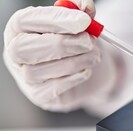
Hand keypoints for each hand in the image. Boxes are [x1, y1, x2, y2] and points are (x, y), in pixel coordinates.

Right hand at [3, 0, 117, 112]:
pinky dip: (74, 78)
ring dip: (74, 61)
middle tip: (88, 42)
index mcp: (20, 29)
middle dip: (61, 44)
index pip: (25, 21)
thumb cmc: (76, 44)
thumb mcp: (80, 25)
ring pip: (40, 70)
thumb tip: (86, 6)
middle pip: (24, 48)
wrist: (87, 72)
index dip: (55, 20)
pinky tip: (86, 70)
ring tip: (93, 55)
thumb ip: (81, 13)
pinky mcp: (40, 96)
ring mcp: (25, 77)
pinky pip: (53, 88)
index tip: (83, 20)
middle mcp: (16, 53)